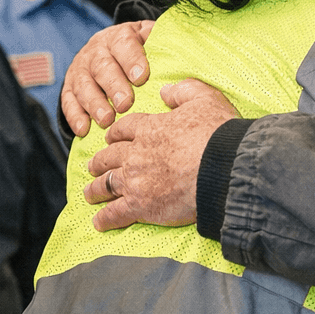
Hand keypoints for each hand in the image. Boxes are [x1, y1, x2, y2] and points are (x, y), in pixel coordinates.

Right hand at [60, 20, 155, 137]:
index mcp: (119, 37)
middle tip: (125, 104)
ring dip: (94, 103)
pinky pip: (68, 100)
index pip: (124, 43)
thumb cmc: (138, 49)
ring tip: (106, 120)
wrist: (110, 47)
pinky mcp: (70, 86)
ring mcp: (81, 68)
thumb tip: (181, 50)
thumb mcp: (150, 39)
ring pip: (84, 85)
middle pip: (102, 67)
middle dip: (113, 86)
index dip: (131, 59)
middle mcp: (96, 50)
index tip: (141, 77)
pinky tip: (83, 129)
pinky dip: (75, 116)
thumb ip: (160, 43)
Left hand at [83, 79, 238, 230]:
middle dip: (99, 162)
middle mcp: (136, 154)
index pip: (123, 129)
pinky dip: (105, 218)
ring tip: (90, 193)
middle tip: (94, 166)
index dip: (115, 134)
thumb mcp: (205, 99)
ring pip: (106, 184)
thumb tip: (166, 91)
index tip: (111, 139)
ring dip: (96, 189)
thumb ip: (184, 91)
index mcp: (149, 128)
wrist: (224, 168)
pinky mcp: (140, 206)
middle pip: (109, 157)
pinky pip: (115, 213)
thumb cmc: (217, 134)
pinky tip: (99, 222)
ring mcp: (135, 181)